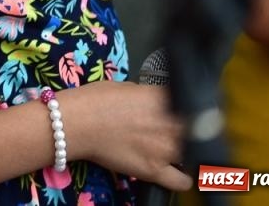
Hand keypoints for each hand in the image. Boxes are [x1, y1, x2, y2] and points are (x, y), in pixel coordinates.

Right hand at [57, 81, 192, 191]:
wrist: (73, 123)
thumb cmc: (93, 100)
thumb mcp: (126, 87)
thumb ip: (148, 97)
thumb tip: (156, 105)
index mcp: (163, 99)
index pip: (191, 107)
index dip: (187, 112)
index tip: (182, 115)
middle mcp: (170, 123)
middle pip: (195, 131)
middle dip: (187, 132)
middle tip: (171, 133)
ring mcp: (164, 149)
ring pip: (191, 155)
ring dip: (183, 152)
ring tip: (169, 151)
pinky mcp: (154, 170)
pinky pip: (182, 181)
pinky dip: (182, 178)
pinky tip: (175, 172)